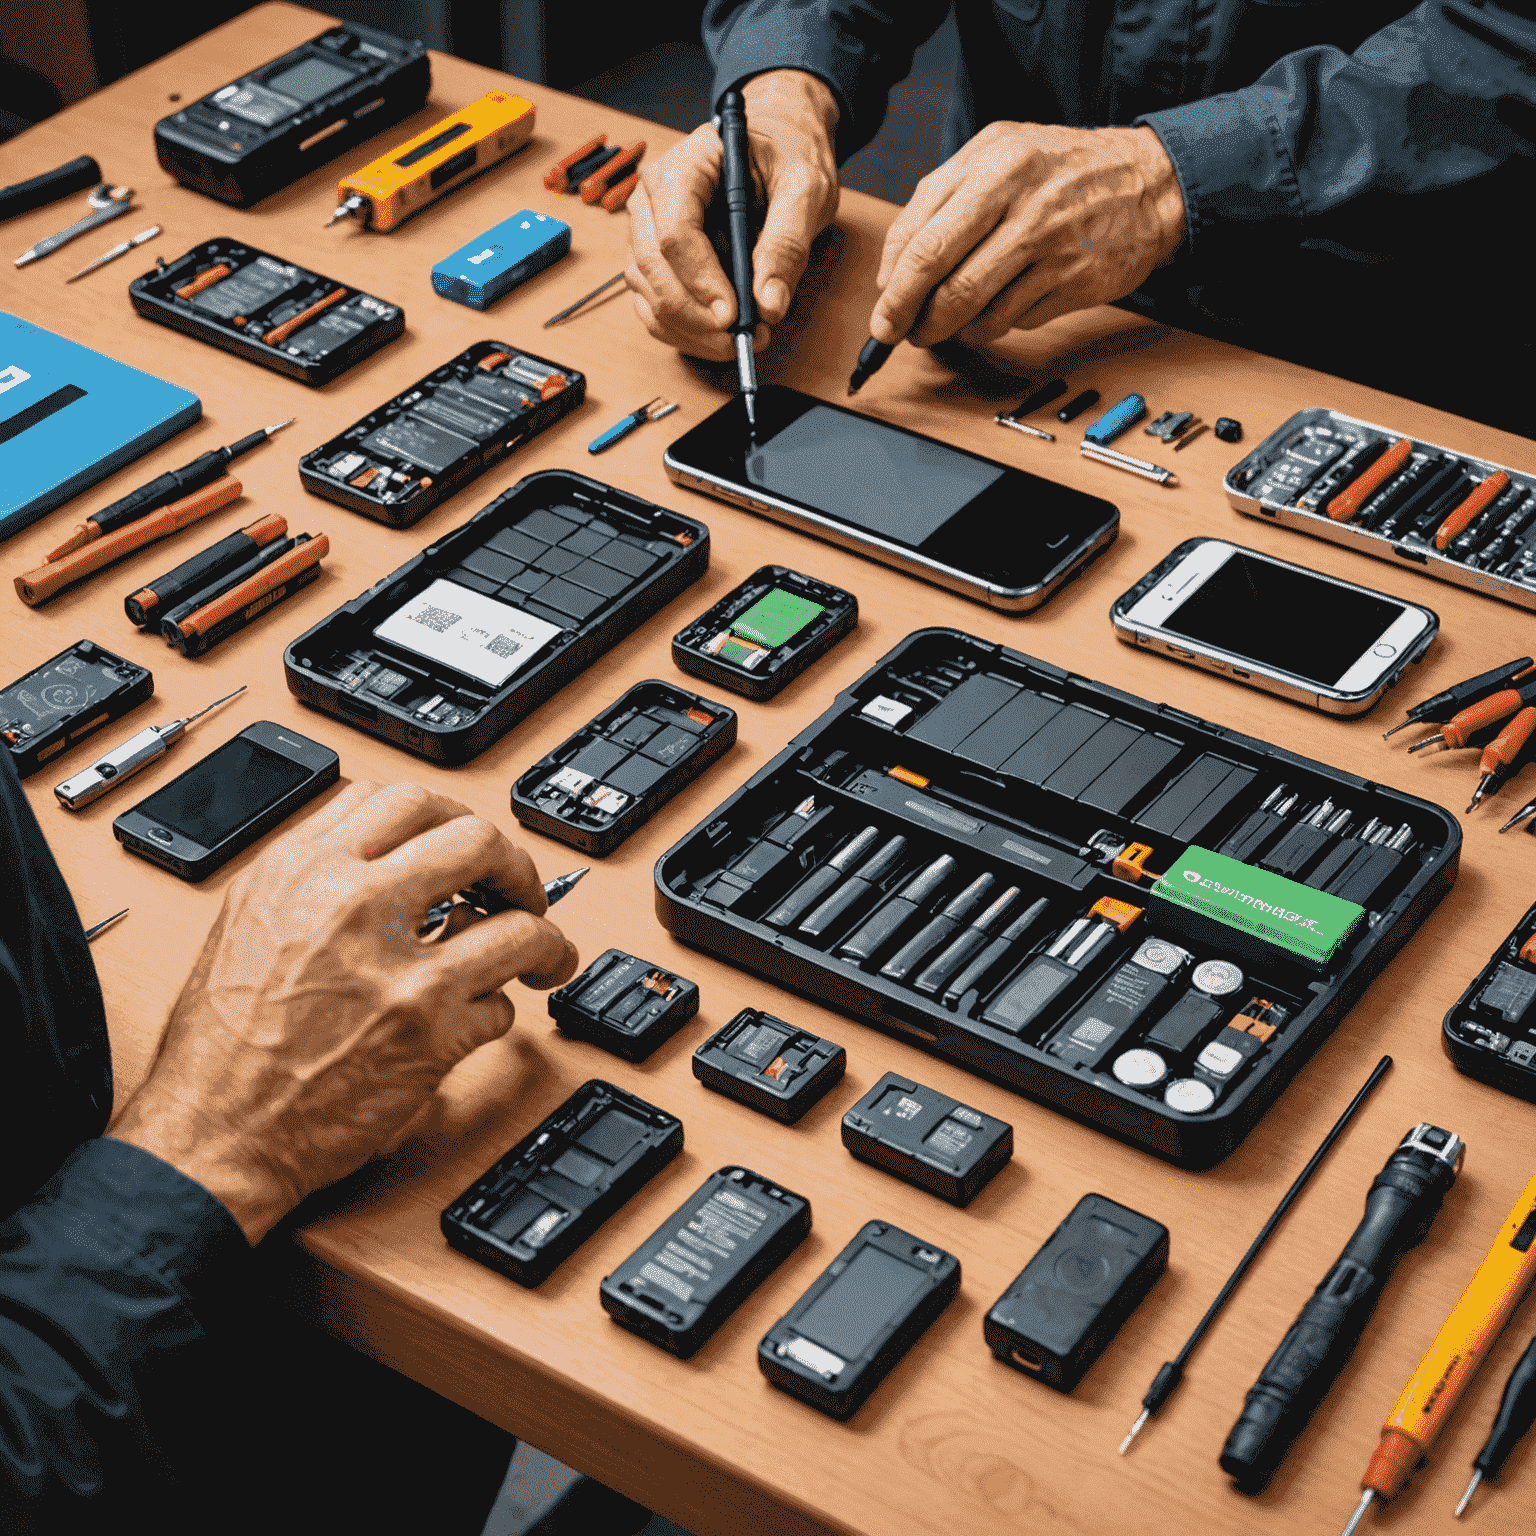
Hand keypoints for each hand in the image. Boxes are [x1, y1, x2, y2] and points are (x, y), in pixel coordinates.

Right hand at [109, 781, 578, 1243]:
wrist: (210, 1135)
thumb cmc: (219, 1047)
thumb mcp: (247, 922)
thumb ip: (315, 878)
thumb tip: (389, 858)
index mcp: (302, 870)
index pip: (406, 802)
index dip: (451, 821)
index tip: (463, 846)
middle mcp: (352, 904)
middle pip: (476, 838)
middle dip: (512, 863)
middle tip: (518, 890)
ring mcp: (398, 968)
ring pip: (519, 922)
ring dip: (544, 938)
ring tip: (544, 955)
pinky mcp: (430, 1032)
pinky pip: (502, 1004)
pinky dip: (498, 1012)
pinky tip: (479, 1020)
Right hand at [626, 69, 840, 359]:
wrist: (776, 149)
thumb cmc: (786, 157)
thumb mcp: (805, 188)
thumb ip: (787, 242)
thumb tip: (769, 304)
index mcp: (686, 164)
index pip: (675, 230)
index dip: (700, 279)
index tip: (732, 313)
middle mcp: (654, 196)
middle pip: (652, 267)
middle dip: (696, 315)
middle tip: (740, 338)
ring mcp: (647, 230)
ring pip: (649, 295)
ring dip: (691, 331)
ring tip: (739, 340)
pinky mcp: (654, 262)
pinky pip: (655, 309)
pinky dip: (685, 334)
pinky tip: (718, 339)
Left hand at [872, 123, 1185, 347]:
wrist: (1149, 183)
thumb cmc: (1060, 172)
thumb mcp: (999, 156)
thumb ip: (942, 200)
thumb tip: (892, 271)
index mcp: (993, 162)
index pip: (920, 234)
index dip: (891, 283)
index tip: (882, 308)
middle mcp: (1021, 199)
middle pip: (938, 272)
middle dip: (905, 314)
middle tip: (893, 335)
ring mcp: (1050, 242)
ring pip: (972, 306)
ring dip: (945, 329)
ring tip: (940, 329)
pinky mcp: (1072, 280)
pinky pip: (1011, 320)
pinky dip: (992, 326)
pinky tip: (995, 312)